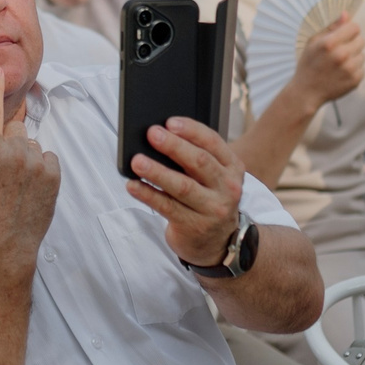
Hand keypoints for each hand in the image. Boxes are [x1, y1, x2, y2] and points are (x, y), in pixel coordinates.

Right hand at [0, 67, 60, 267]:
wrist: (4, 244)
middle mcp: (14, 152)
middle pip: (16, 128)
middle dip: (9, 140)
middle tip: (2, 166)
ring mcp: (36, 163)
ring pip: (32, 144)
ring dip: (26, 155)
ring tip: (16, 182)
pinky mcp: (53, 175)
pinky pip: (48, 158)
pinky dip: (41, 167)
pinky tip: (30, 187)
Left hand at [129, 115, 244, 265]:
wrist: (219, 243)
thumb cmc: (208, 199)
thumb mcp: (214, 177)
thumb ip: (196, 159)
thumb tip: (159, 138)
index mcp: (232, 167)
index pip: (213, 142)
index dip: (191, 130)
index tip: (170, 122)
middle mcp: (227, 187)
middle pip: (199, 162)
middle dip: (174, 146)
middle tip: (152, 134)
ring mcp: (212, 209)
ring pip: (182, 186)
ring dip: (157, 172)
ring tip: (137, 162)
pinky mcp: (194, 226)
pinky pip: (167, 207)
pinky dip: (148, 195)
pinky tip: (133, 186)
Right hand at [287, 13, 364, 112]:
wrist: (306, 92)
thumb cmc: (308, 64)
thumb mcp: (313, 42)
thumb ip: (331, 27)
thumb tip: (346, 14)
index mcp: (329, 43)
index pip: (354, 27)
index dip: (349, 31)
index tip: (343, 36)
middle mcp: (341, 55)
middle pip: (361, 40)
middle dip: (352, 44)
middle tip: (339, 51)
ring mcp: (349, 69)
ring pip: (362, 55)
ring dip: (353, 58)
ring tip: (339, 64)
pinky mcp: (355, 81)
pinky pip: (362, 69)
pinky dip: (354, 70)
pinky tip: (341, 73)